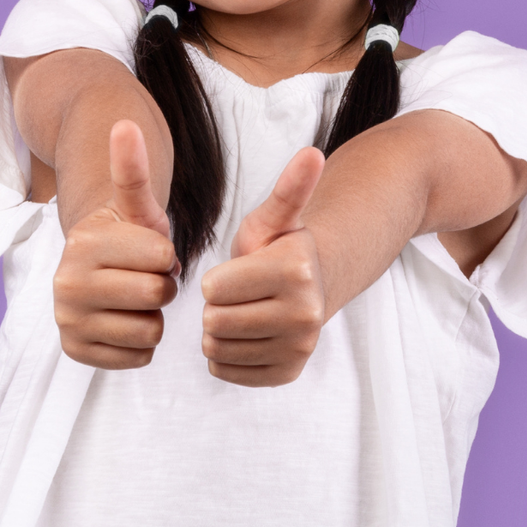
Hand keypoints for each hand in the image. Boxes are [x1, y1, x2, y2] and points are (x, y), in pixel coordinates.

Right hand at [51, 119, 179, 368]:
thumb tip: (124, 124)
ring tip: (136, 299)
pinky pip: (139, 357)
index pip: (162, 258)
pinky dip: (142, 343)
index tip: (149, 252)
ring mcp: (67, 321)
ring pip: (150, 331)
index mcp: (83, 242)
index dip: (167, 256)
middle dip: (162, 286)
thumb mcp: (137, 205)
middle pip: (156, 295)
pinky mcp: (75, 351)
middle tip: (145, 277)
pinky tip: (127, 321)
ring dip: (153, 316)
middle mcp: (66, 284)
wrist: (99, 271)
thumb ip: (132, 169)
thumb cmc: (128, 237)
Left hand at [200, 146, 326, 386]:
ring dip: (217, 332)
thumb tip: (312, 152)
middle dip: (215, 306)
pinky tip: (243, 336)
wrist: (310, 289)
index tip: (233, 273)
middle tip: (235, 295)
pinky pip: (225, 371)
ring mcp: (299, 347)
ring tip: (239, 312)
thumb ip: (288, 189)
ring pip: (216, 349)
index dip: (215, 279)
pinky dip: (225, 356)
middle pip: (214, 321)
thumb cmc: (279, 249)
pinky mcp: (288, 373)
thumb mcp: (275, 218)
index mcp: (295, 270)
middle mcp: (304, 313)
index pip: (214, 289)